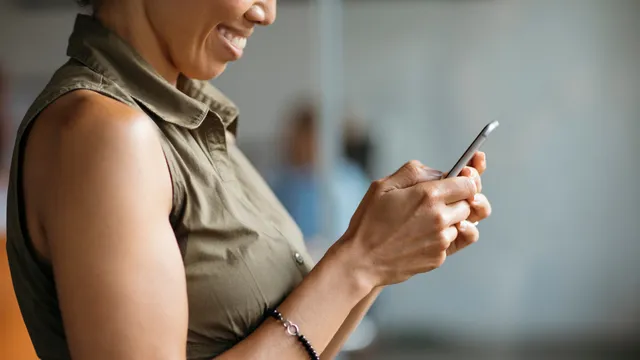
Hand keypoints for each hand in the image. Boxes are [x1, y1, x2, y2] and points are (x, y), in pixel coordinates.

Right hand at [332, 160, 478, 287]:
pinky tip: (421, 236)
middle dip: (459, 199)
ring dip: (451, 219)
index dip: (466, 180)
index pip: (469, 184)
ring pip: (463, 223)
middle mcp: (440, 218)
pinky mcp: (439, 257)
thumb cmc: (369, 221)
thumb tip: (439, 173)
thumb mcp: (384, 185)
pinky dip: (443, 237)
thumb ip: (414, 171)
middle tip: (439, 201)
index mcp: (428, 195)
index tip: (458, 181)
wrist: (362, 261)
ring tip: (425, 220)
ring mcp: (441, 240)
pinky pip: (452, 242)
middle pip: (470, 203)